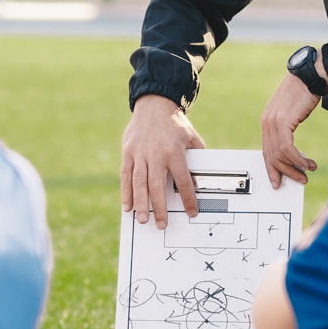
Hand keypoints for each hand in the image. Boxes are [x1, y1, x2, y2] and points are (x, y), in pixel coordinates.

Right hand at [121, 94, 205, 229]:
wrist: (154, 104)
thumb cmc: (175, 124)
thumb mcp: (192, 138)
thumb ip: (197, 158)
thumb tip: (202, 178)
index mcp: (174, 151)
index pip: (182, 180)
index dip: (188, 198)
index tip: (191, 212)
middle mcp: (156, 153)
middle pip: (157, 186)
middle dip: (159, 208)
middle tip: (161, 224)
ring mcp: (140, 153)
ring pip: (139, 183)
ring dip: (141, 204)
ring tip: (143, 220)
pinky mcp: (128, 152)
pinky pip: (126, 175)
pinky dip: (126, 192)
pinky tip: (127, 206)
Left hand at [261, 73, 321, 188]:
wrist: (309, 77)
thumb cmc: (303, 93)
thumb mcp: (291, 113)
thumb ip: (286, 128)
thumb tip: (290, 149)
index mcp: (267, 122)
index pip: (266, 151)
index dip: (272, 168)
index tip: (278, 181)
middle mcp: (267, 122)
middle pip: (271, 155)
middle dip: (285, 172)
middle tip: (299, 179)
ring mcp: (273, 122)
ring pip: (279, 154)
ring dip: (294, 167)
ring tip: (307, 171)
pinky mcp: (283, 121)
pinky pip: (287, 148)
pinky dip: (297, 159)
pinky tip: (307, 163)